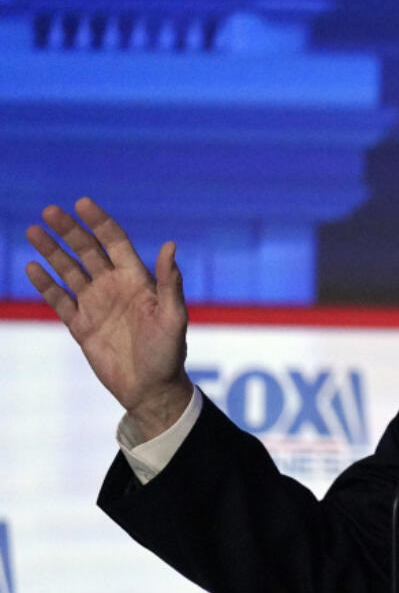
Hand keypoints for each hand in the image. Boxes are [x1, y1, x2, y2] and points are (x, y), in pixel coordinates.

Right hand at [26, 198, 192, 440]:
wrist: (151, 389)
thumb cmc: (168, 352)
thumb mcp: (173, 316)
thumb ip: (170, 282)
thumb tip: (170, 245)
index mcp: (138, 280)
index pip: (115, 242)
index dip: (100, 222)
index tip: (82, 203)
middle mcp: (115, 287)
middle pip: (88, 250)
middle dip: (70, 230)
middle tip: (50, 210)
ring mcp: (96, 305)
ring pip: (69, 270)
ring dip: (52, 251)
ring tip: (34, 230)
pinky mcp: (80, 326)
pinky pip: (59, 300)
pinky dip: (45, 284)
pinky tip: (32, 267)